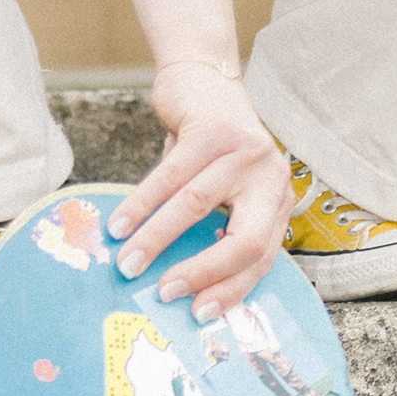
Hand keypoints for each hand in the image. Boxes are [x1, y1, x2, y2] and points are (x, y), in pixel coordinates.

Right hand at [105, 62, 292, 317]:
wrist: (203, 81)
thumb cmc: (208, 151)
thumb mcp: (221, 192)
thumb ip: (212, 229)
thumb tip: (179, 288)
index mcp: (277, 199)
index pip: (262, 256)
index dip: (232, 288)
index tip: (199, 314)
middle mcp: (270, 176)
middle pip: (245, 238)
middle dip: (205, 273)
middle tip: (166, 294)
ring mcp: (245, 150)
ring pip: (196, 206)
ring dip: (157, 239)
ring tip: (128, 265)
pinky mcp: (212, 130)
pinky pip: (171, 176)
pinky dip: (141, 204)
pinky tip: (119, 225)